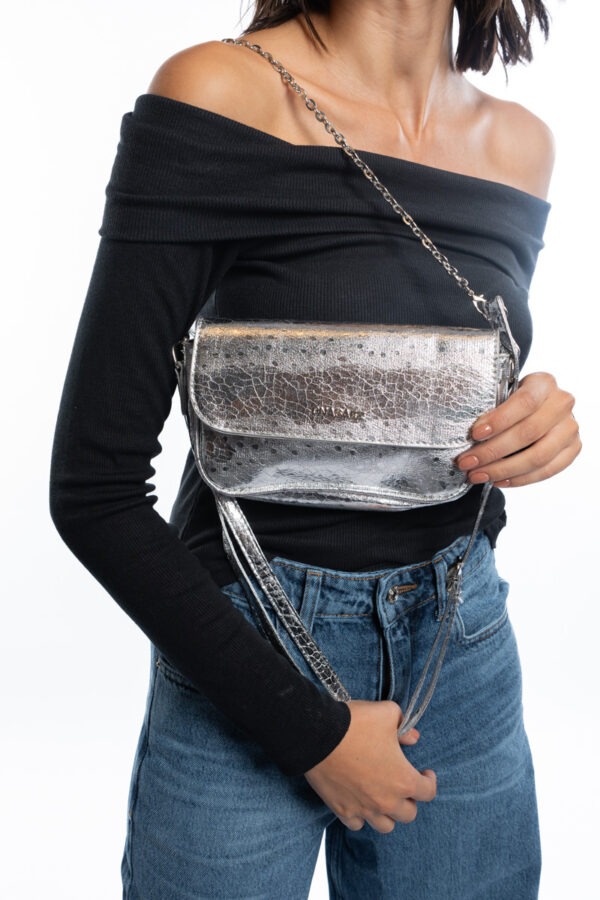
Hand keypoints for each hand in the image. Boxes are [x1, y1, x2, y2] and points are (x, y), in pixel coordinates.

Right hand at [303, 700, 436, 832]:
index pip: (428, 792)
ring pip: (385, 826)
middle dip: (409, 799)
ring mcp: (364, 809)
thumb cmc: (355, 724)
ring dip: (388, 813)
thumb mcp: (387, 713)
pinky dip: (361, 816)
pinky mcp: (342, 810)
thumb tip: (412, 737)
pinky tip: (360, 802)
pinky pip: (357, 824)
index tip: (425, 772)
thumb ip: (404, 726)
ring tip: (383, 797)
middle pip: (409, 814)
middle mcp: (386, 801)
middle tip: (401, 784)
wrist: (317, 735)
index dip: (429, 781)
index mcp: (403, 780)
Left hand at [454, 372, 581, 487]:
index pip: (525, 402)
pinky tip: (498, 480)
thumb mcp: (503, 394)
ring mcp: (571, 427)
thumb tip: (466, 437)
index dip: (500, 420)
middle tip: (466, 462)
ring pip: (538, 456)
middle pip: (528, 433)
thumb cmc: (513, 402)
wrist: (540, 407)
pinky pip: (547, 471)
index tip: (475, 434)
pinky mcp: (573, 448)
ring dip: (503, 470)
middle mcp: (562, 403)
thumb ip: (492, 408)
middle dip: (492, 451)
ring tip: (477, 475)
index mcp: (544, 383)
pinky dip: (520, 479)